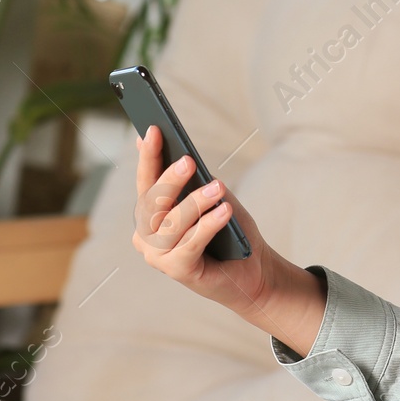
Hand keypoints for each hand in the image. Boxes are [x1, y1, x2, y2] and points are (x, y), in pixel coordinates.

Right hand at [132, 125, 324, 353]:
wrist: (254, 271)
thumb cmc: (230, 231)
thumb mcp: (213, 199)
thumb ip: (194, 181)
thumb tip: (181, 153)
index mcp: (150, 214)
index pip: (146, 181)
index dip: (149, 156)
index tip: (154, 129)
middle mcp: (146, 236)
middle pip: (152, 202)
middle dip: (170, 179)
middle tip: (189, 160)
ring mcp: (158, 256)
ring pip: (172, 223)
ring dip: (196, 203)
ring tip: (218, 188)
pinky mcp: (177, 271)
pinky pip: (190, 243)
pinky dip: (208, 225)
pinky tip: (225, 211)